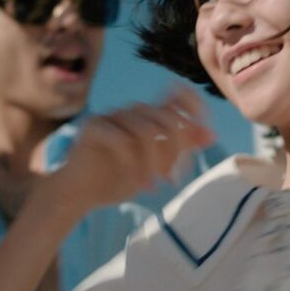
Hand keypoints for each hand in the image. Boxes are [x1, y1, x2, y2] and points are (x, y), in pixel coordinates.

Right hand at [53, 87, 214, 212]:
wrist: (79, 194)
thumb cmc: (117, 179)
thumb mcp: (155, 167)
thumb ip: (180, 149)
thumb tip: (211, 135)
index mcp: (148, 118)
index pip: (177, 95)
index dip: (194, 103)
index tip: (203, 126)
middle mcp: (131, 112)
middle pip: (167, 119)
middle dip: (174, 152)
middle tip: (171, 179)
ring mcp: (111, 116)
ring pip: (146, 131)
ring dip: (155, 163)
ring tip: (153, 186)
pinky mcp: (93, 126)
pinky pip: (122, 140)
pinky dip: (135, 166)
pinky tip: (139, 186)